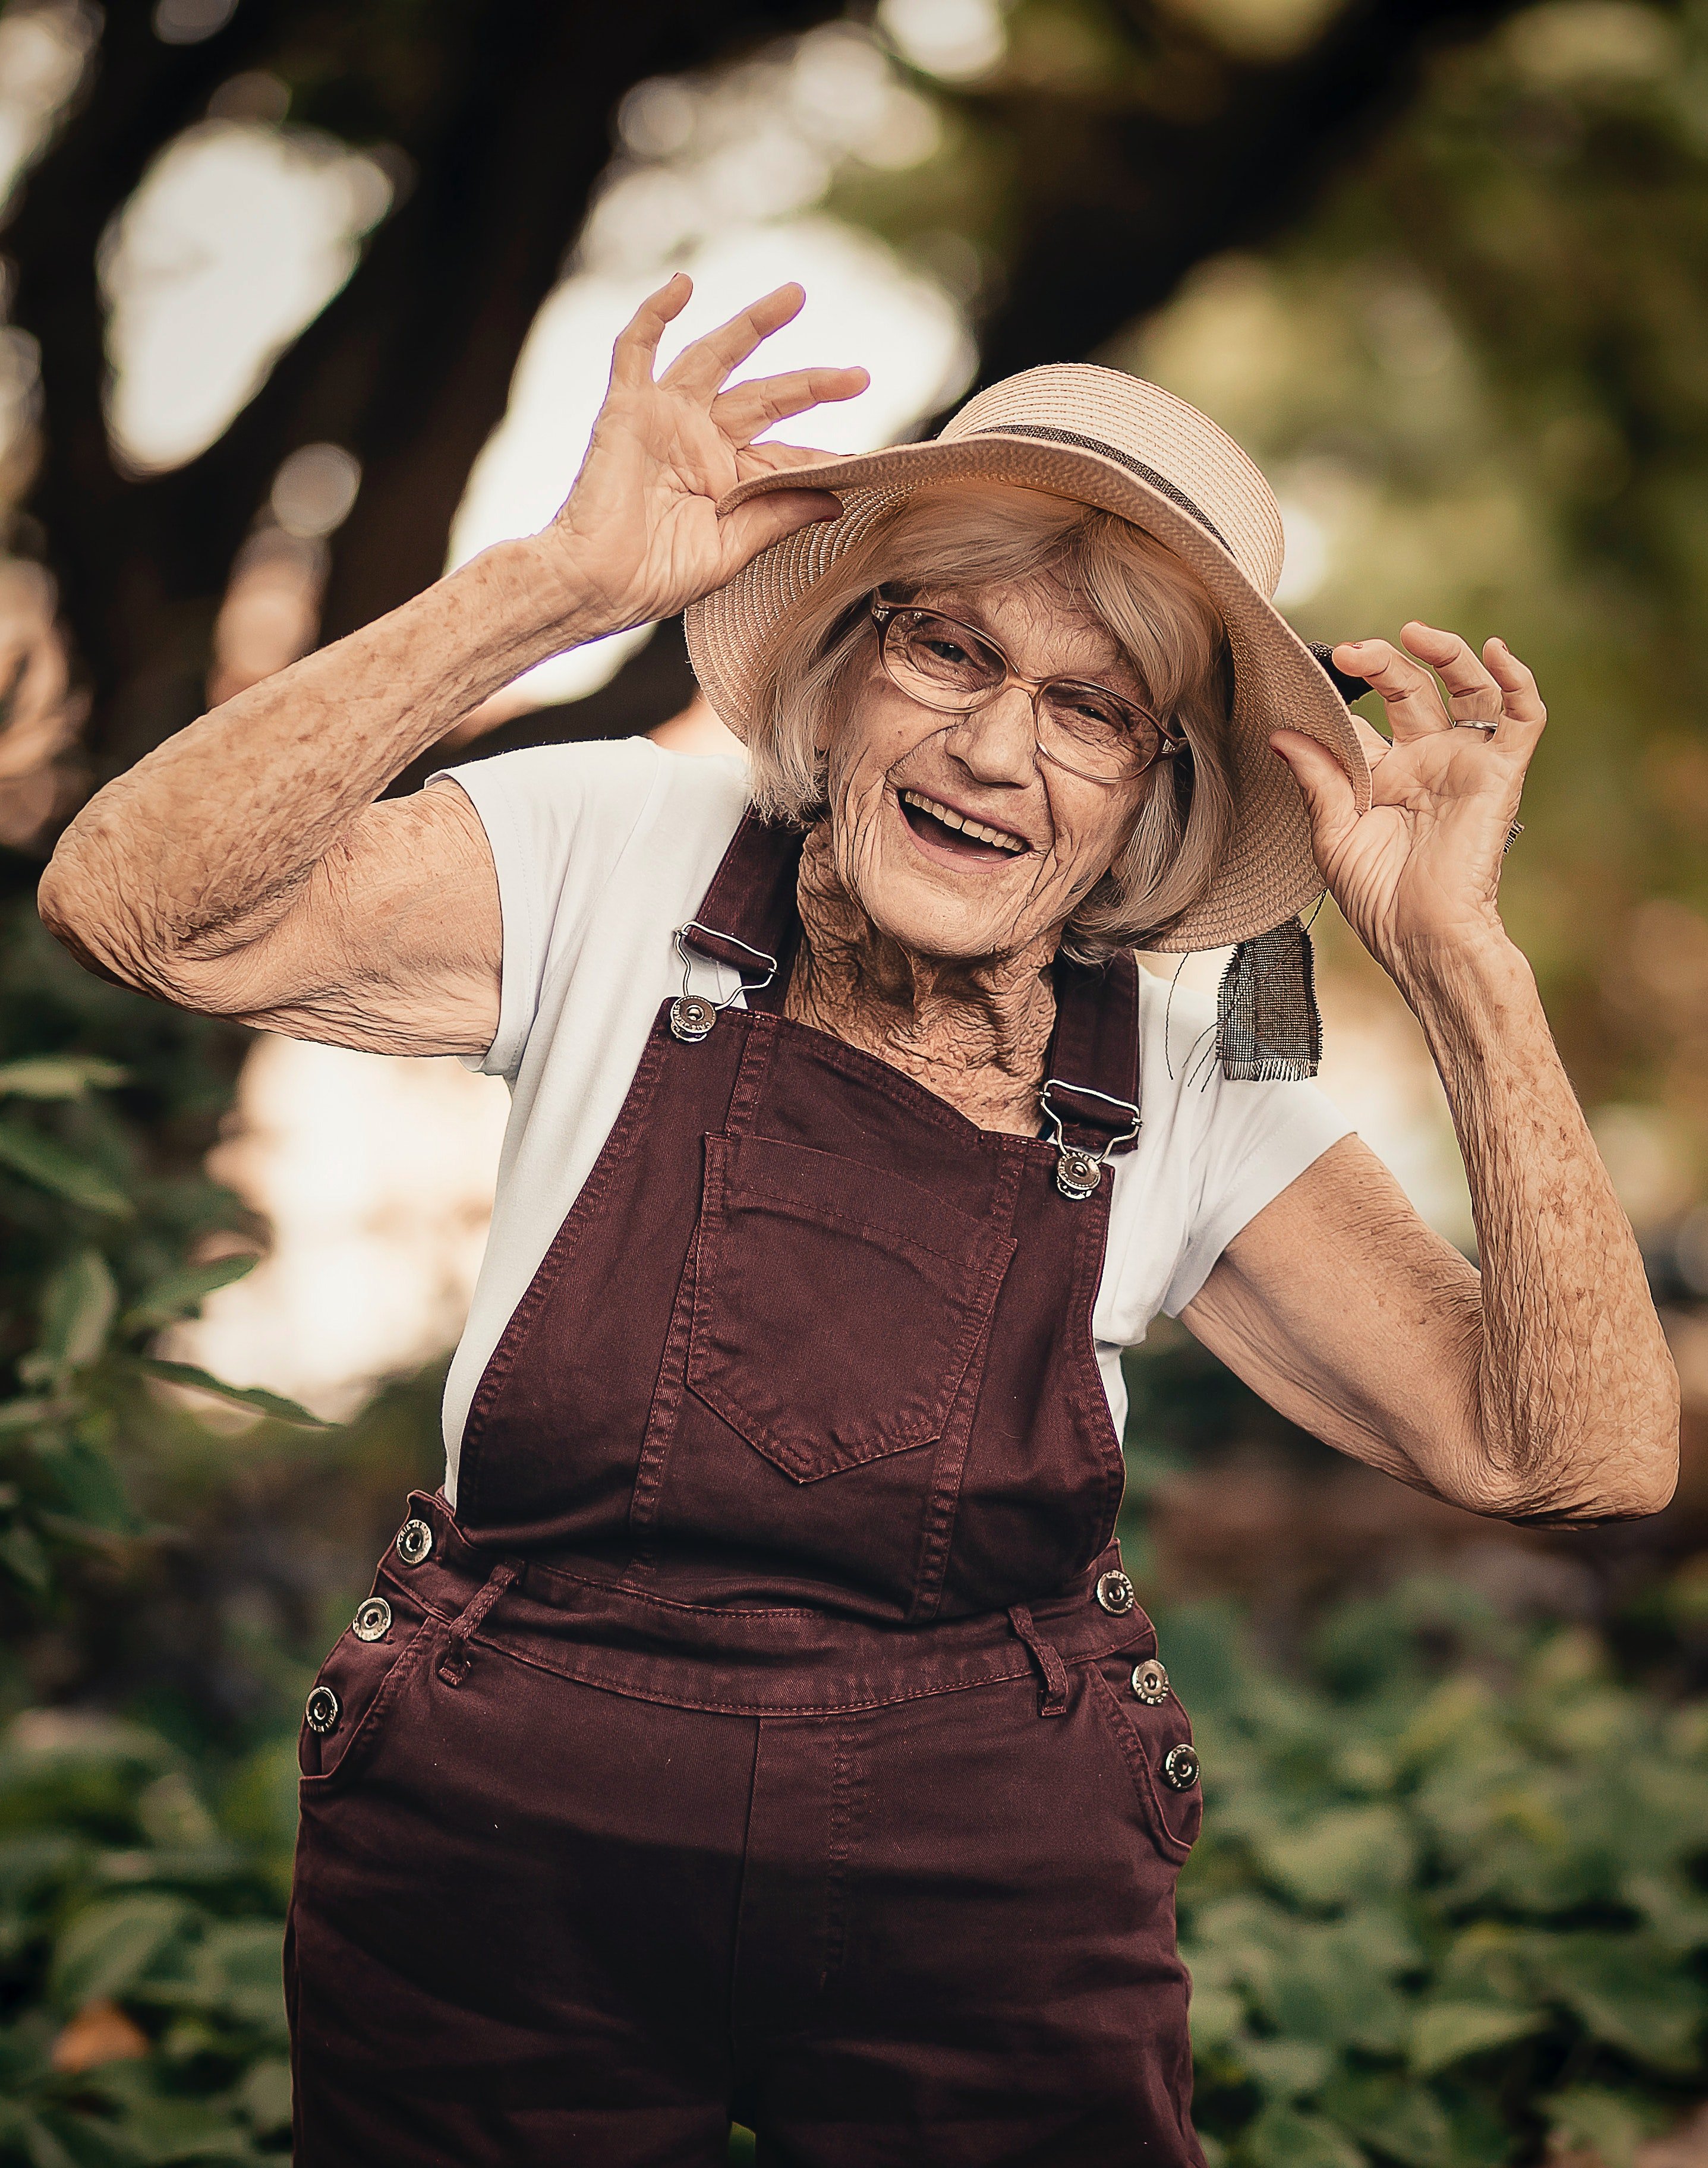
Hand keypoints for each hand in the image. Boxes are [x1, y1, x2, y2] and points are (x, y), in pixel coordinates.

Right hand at [537, 275, 866, 636]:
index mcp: (728, 478)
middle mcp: (701, 440)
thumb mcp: (732, 550)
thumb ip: (779, 515)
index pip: (786, 454)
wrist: (596, 584)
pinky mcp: (627, 408)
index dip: (823, 456)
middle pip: (766, 397)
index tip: (866, 462)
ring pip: (715, 357)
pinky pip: (637, 349)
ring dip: (752, 324)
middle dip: (811, 383)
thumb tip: (834, 496)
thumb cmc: (656, 578)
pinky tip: (682, 285)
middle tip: (858, 377)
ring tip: (794, 297)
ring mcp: (666, 419)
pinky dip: (655, 313)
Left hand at [1270, 622, 1545, 986]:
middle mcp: (1424, 760)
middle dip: (1383, 664)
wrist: (1420, 935)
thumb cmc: (1375, 896)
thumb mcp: (1332, 833)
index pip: (1363, 714)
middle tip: (1353, 651)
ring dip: (1447, 653)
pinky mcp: (1500, 773)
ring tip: (1415, 633)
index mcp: (1381, 774)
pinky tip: (1498, 652)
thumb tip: (1281, 733)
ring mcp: (1463, 763)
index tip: (1305, 677)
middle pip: (1410, 690)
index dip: (1340, 693)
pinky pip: (1523, 717)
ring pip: (1467, 689)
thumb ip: (1315, 778)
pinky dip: (1518, 680)